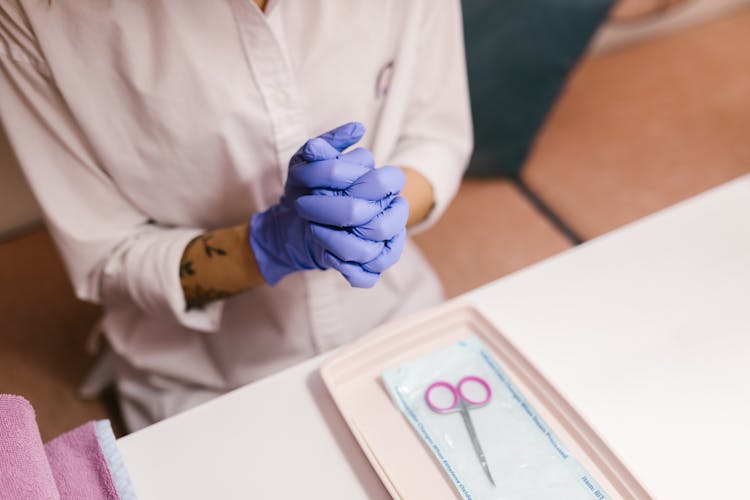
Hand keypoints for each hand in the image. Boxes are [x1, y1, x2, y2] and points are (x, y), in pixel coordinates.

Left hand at [250, 122, 408, 286]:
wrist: (287, 223)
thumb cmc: (304, 189)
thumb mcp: (305, 163)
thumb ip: (326, 146)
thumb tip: (357, 128)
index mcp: (381, 187)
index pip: (391, 181)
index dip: (359, 183)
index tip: (324, 183)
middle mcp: (388, 215)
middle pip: (379, 223)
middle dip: (337, 214)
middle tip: (305, 207)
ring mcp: (381, 244)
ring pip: (373, 252)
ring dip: (336, 242)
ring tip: (314, 230)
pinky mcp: (367, 267)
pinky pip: (368, 276)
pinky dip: (347, 270)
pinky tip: (328, 257)